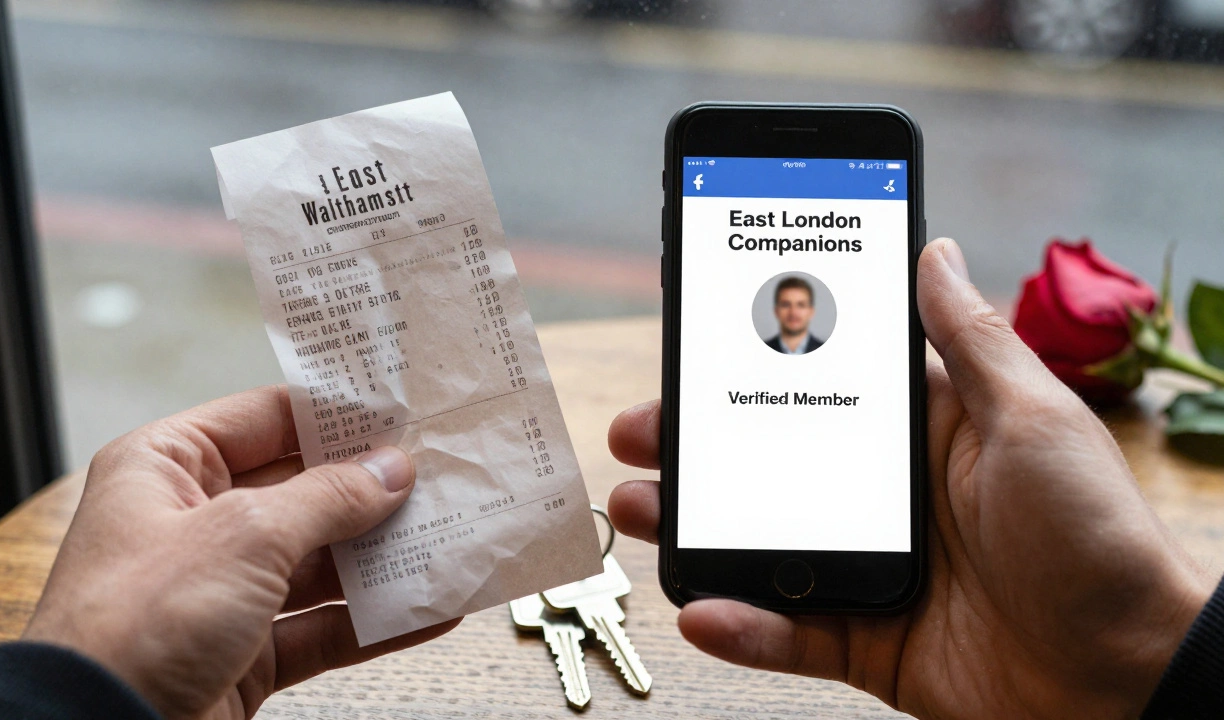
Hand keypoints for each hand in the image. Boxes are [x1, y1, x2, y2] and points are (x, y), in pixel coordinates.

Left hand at [22, 385, 458, 719]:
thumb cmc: (133, 626)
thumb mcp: (244, 536)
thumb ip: (327, 498)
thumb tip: (388, 471)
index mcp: (166, 467)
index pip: (265, 418)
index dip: (334, 414)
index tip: (400, 409)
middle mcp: (191, 523)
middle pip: (301, 491)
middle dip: (371, 490)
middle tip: (439, 475)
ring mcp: (219, 591)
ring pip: (318, 562)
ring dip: (382, 557)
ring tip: (447, 539)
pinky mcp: (242, 652)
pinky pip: (322, 626)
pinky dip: (373, 621)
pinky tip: (427, 609)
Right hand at [607, 238, 1213, 718]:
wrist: (1133, 680)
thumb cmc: (1100, 539)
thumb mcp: (1033, 420)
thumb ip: (971, 340)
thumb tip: (934, 249)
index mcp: (925, 432)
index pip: (821, 383)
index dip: (752, 363)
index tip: (691, 342)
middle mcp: (889, 495)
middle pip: (769, 462)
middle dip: (694, 446)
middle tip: (638, 433)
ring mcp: (872, 568)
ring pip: (761, 544)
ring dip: (694, 529)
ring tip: (637, 510)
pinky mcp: (870, 641)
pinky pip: (791, 634)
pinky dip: (744, 628)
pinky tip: (701, 611)